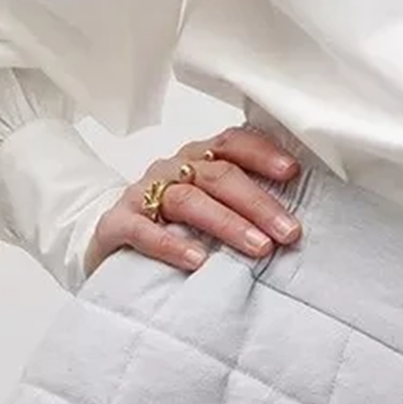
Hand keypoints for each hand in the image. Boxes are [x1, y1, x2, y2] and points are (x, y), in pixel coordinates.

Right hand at [82, 127, 303, 279]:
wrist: (109, 241)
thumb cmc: (173, 223)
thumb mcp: (209, 205)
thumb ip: (242, 204)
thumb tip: (293, 221)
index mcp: (198, 157)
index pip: (233, 142)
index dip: (263, 154)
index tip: (292, 172)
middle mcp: (173, 168)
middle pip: (219, 175)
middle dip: (258, 203)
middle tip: (289, 232)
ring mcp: (143, 193)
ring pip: (189, 200)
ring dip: (228, 223)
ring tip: (258, 247)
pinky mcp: (118, 223)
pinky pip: (143, 230)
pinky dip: (171, 244)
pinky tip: (197, 261)